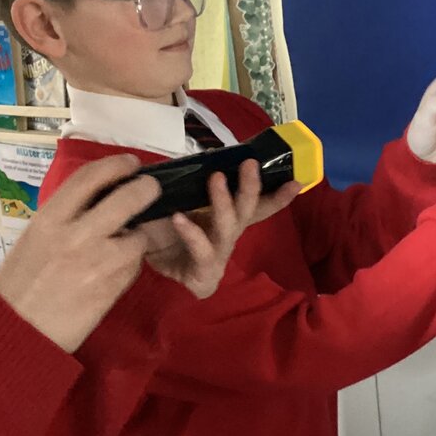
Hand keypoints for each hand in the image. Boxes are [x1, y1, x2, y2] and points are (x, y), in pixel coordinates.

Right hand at [0, 154, 159, 352]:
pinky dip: (130, 263)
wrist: (18, 329)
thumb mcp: (34, 237)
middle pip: (128, 198)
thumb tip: (97, 197)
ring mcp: (99, 262)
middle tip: (151, 188)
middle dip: (146, 189)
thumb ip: (65, 216)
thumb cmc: (20, 282)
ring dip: (136, 236)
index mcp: (51, 218)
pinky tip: (114, 269)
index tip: (130, 163)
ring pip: (137, 236)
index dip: (116, 164)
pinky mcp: (113, 287)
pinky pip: (133, 265)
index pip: (91, 177)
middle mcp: (77, 235)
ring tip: (121, 243)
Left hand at [140, 159, 300, 298]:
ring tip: (216, 177)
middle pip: (247, 211)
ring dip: (224, 201)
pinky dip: (191, 233)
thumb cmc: (162, 231)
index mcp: (227, 217)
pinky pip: (201, 250)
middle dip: (252, 187)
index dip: (277, 195)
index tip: (296, 181)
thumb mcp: (174, 200)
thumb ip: (177, 182)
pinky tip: (178, 218)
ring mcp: (217, 256)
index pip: (257, 205)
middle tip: (250, 163)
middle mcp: (227, 235)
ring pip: (227, 227)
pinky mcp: (203, 274)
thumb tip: (175, 161)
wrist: (140, 267)